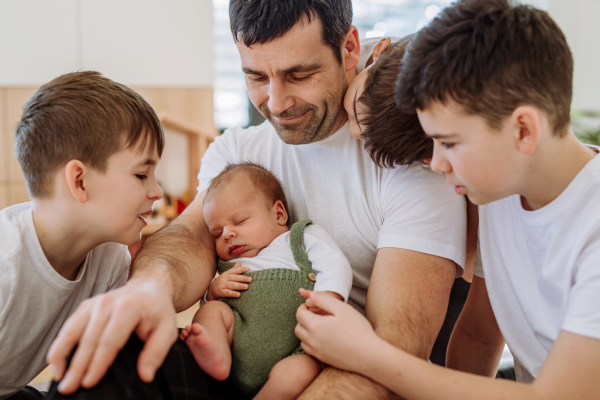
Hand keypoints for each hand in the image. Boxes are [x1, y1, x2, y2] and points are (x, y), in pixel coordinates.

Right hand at [46, 279, 177, 393]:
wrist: (149, 287)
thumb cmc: (157, 310)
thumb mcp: (168, 329)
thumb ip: (157, 352)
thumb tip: (146, 374)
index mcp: (128, 308)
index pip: (109, 341)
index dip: (97, 363)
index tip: (88, 383)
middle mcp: (106, 303)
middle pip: (87, 339)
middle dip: (76, 366)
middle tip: (67, 388)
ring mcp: (93, 304)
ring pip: (71, 331)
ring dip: (61, 355)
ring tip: (58, 378)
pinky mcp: (85, 307)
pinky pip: (68, 327)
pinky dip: (59, 345)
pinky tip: (57, 362)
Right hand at [206, 263, 251, 299]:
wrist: (212, 289)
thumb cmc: (223, 281)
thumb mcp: (227, 274)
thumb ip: (234, 269)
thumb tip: (239, 263)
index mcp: (227, 273)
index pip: (234, 271)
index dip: (241, 269)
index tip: (247, 268)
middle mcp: (225, 278)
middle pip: (234, 278)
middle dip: (243, 278)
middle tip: (250, 279)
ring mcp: (222, 285)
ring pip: (232, 285)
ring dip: (239, 286)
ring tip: (246, 287)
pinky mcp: (221, 292)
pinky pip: (227, 293)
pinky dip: (233, 294)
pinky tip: (239, 295)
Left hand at [295, 290, 379, 373]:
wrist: (369, 355)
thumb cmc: (358, 330)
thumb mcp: (342, 309)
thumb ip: (324, 300)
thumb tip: (311, 295)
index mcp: (315, 326)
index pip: (299, 314)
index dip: (303, 307)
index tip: (311, 305)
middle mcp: (312, 340)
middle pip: (298, 327)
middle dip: (303, 318)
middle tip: (315, 314)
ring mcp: (316, 351)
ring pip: (301, 339)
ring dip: (305, 331)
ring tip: (319, 326)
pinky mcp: (322, 359)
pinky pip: (308, 349)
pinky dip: (310, 342)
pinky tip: (322, 338)